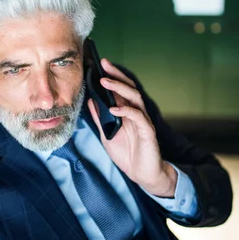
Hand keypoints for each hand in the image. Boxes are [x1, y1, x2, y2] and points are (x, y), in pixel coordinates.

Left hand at [87, 59, 176, 197]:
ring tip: (105, 81)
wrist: (141, 174)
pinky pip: (138, 117)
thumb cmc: (126, 154)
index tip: (99, 64)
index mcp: (127, 112)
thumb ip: (100, 118)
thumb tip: (90, 100)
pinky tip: (114, 108)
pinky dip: (126, 111)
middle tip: (104, 64)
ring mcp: (143, 121)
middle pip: (129, 88)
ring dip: (119, 88)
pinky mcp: (148, 131)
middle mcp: (136, 113)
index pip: (121, 89)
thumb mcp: (107, 135)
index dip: (112, 76)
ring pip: (135, 98)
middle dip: (117, 75)